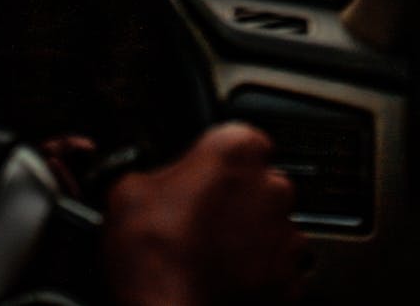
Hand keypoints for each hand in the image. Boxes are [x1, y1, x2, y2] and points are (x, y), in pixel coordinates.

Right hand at [101, 121, 310, 305]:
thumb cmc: (153, 255)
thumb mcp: (128, 192)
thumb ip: (151, 172)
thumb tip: (147, 179)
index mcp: (236, 150)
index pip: (241, 138)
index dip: (219, 160)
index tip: (203, 176)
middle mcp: (271, 187)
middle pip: (259, 182)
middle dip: (236, 198)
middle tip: (199, 221)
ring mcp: (286, 235)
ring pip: (271, 226)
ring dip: (248, 237)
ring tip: (211, 256)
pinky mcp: (291, 279)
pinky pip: (278, 269)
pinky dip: (258, 275)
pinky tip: (226, 281)